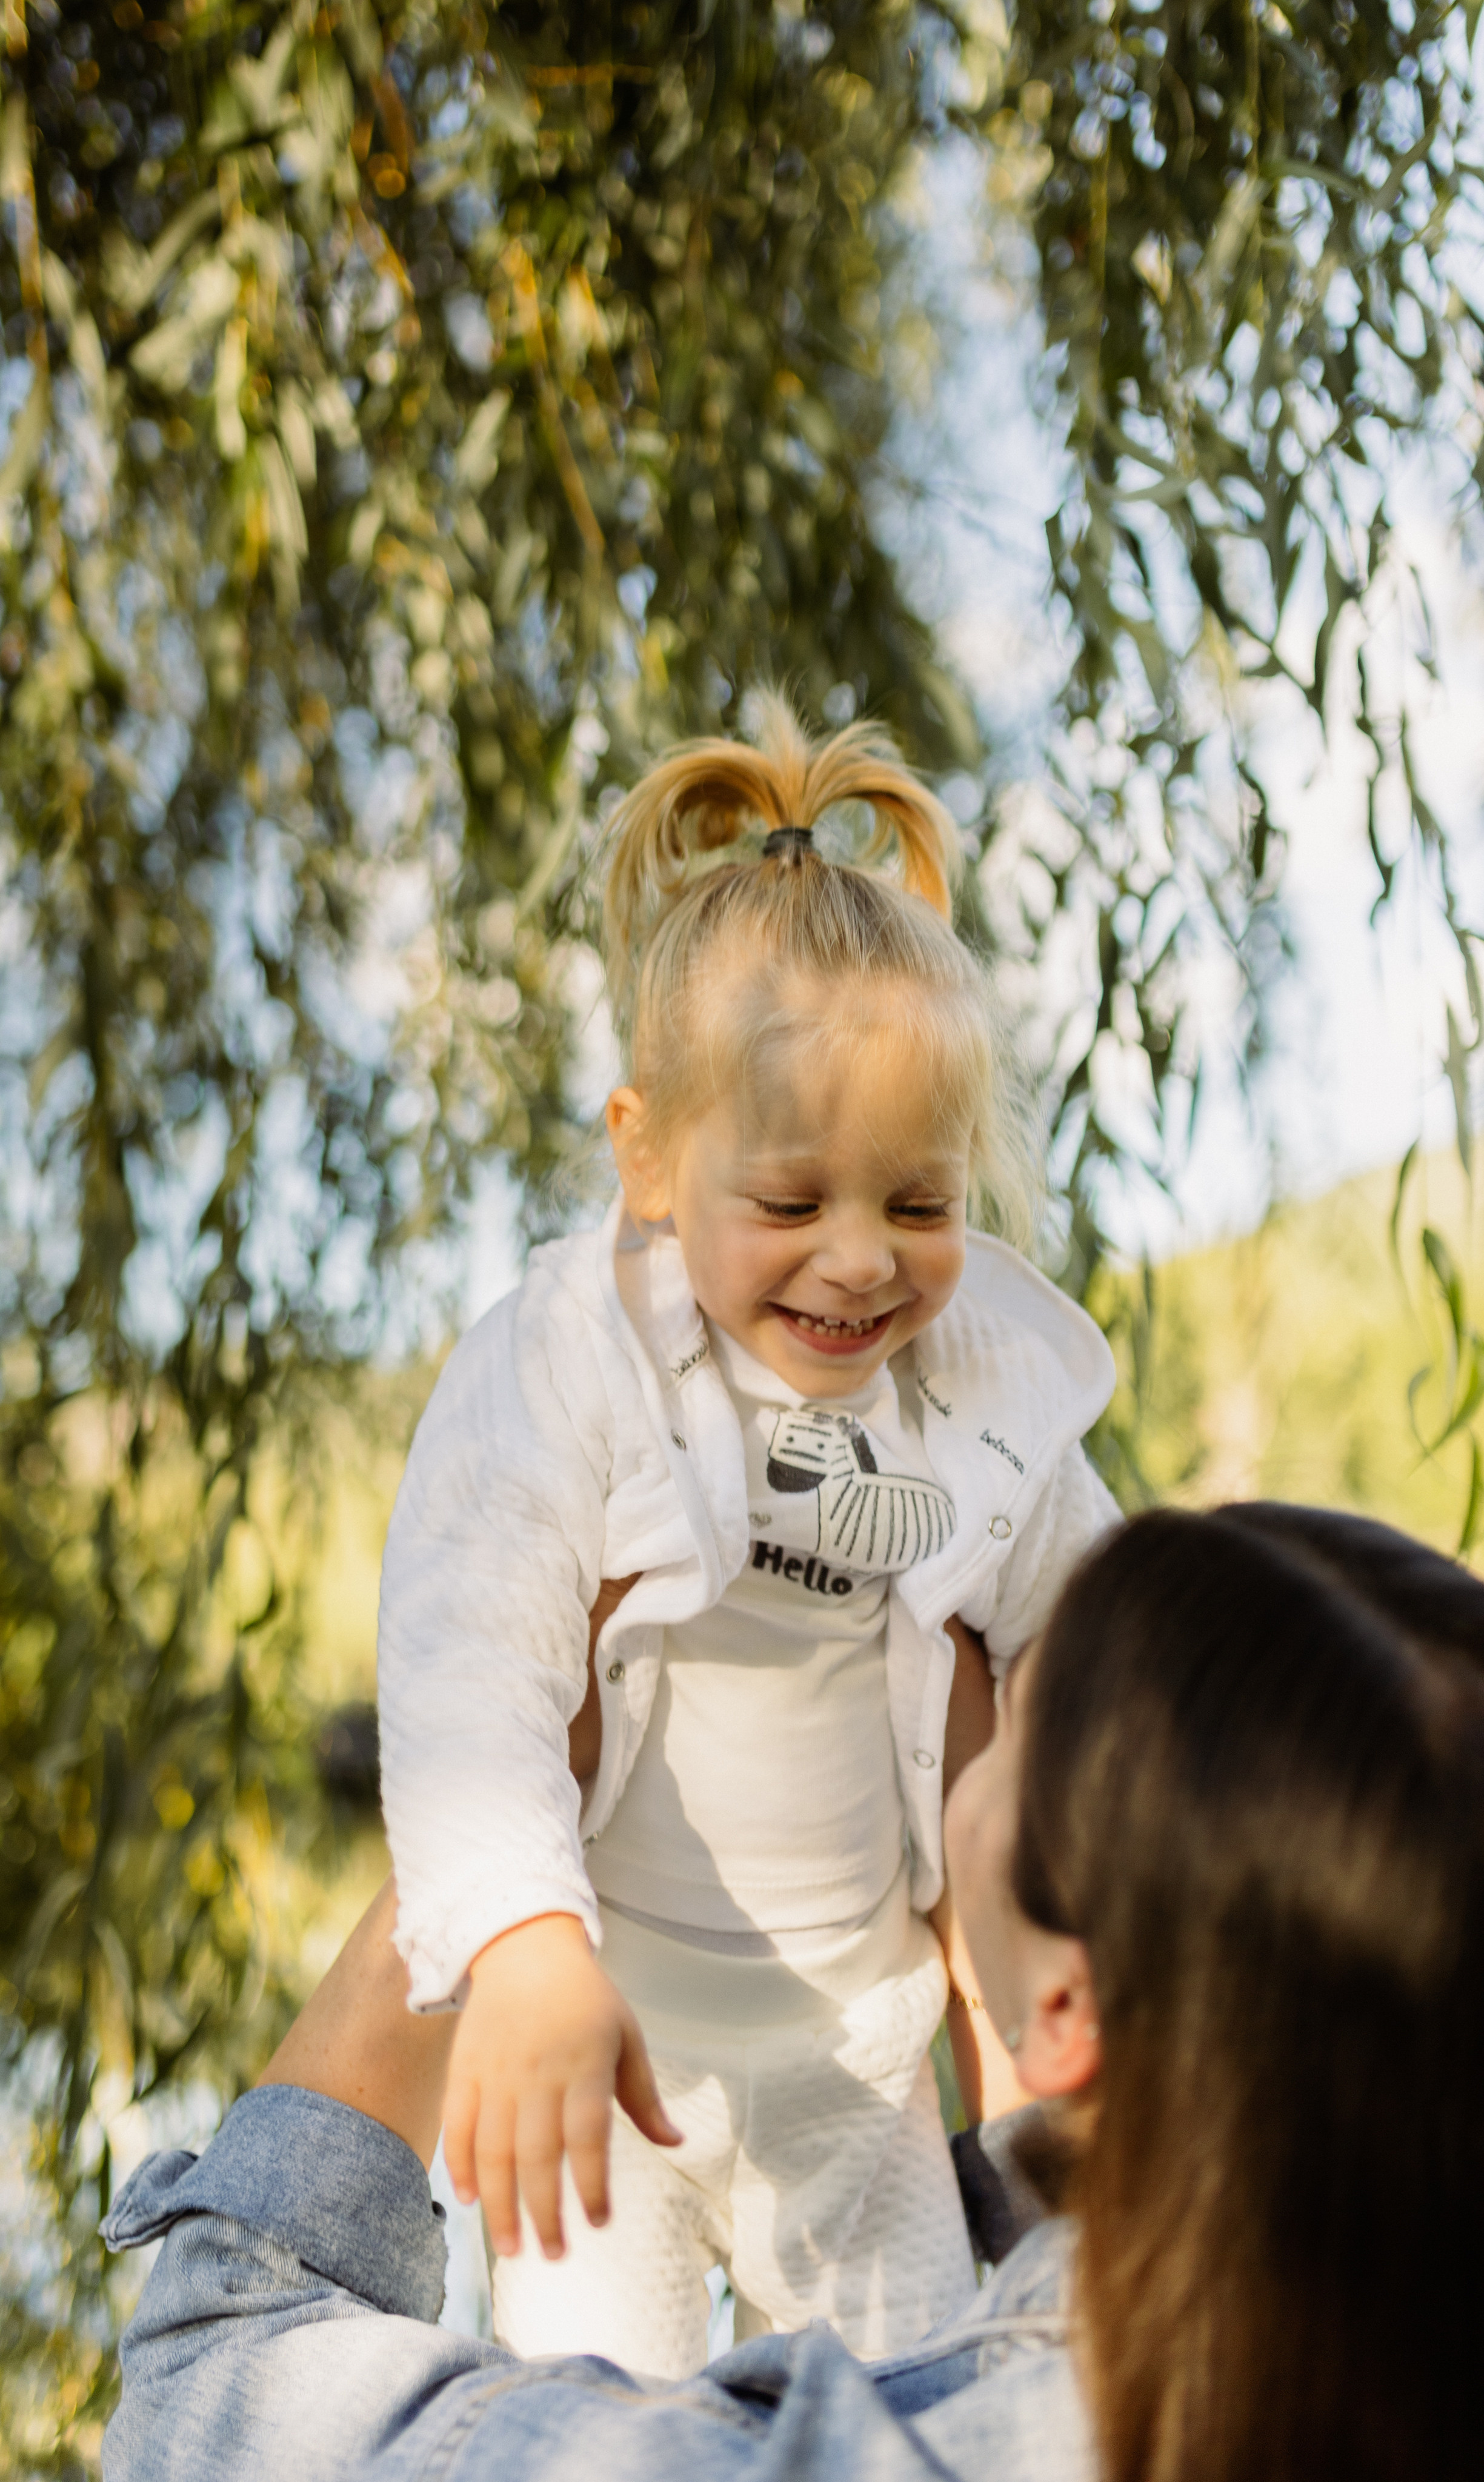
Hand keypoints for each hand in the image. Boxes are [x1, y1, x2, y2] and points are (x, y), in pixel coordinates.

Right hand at [442, 1911, 680, 2258]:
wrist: (524, 1944)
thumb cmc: (586, 1998)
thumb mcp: (626, 2036)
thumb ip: (645, 2096)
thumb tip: (677, 2143)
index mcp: (584, 2065)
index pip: (587, 2137)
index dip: (591, 2184)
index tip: (599, 2223)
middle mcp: (537, 2073)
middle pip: (536, 2155)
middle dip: (544, 2212)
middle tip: (552, 2256)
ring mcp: (495, 2072)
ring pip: (493, 2149)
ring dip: (499, 2204)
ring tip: (511, 2247)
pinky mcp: (464, 2069)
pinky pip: (458, 2125)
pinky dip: (459, 2164)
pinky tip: (467, 2200)